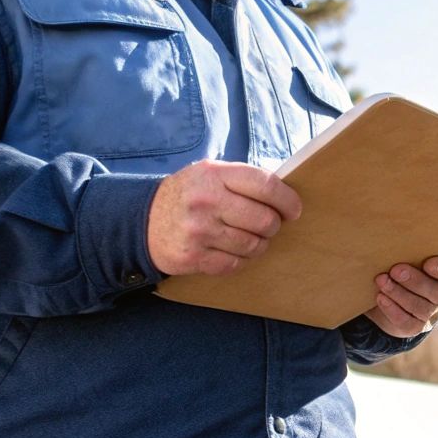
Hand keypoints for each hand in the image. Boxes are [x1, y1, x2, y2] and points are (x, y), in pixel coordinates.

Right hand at [146, 160, 302, 275]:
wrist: (143, 221)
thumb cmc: (189, 196)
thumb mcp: (210, 174)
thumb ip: (243, 180)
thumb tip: (286, 195)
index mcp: (214, 174)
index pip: (265, 186)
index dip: (287, 200)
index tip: (294, 210)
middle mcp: (206, 201)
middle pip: (265, 220)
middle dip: (273, 225)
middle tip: (268, 225)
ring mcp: (199, 231)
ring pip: (254, 245)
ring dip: (258, 244)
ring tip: (248, 237)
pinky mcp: (193, 257)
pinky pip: (236, 264)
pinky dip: (240, 259)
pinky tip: (232, 249)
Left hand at [367, 256, 437, 336]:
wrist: (390, 300)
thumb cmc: (403, 272)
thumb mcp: (410, 261)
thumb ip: (411, 255)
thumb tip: (394, 242)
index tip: (428, 263)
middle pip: (436, 292)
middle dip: (415, 281)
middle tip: (395, 270)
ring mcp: (432, 315)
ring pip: (420, 307)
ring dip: (398, 293)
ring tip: (382, 281)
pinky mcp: (416, 327)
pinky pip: (406, 321)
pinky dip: (392, 309)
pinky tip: (381, 297)